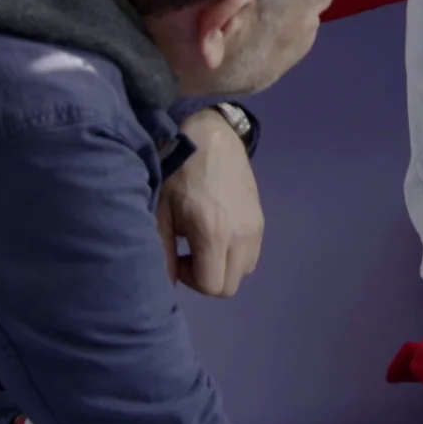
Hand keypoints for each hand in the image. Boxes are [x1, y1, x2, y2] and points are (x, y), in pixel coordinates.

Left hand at [161, 109, 263, 296]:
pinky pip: (251, 254)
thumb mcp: (162, 211)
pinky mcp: (261, 220)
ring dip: (222, 267)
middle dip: (207, 278)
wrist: (212, 137)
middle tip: (190, 254)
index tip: (178, 256)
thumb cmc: (179, 171)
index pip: (211, 286)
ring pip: (242, 272)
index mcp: (214, 234)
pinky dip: (234, 255)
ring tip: (204, 244)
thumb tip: (167, 283)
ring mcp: (256, 229)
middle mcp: (241, 236)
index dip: (190, 280)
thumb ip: (162, 251)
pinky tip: (218, 232)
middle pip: (229, 286)